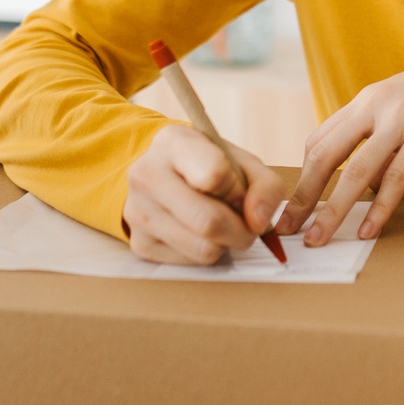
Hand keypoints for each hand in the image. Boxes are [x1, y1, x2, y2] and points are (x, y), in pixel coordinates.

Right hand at [122, 125, 283, 264]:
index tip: (241, 193)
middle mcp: (147, 174)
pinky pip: (190, 262)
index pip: (214, 174)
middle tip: (245, 223)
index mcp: (174, 142)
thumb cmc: (209, 166)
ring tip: (219, 223)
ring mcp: (137, 210)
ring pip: (203, 249)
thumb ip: (265, 186)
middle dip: (241, 230)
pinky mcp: (139, 243)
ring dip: (224, 244)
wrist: (165, 174)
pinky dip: (206, 252)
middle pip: (209, 222)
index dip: (238, 191)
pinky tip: (198, 232)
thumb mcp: (242, 162)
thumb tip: (259, 223)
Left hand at [277, 60, 403, 245]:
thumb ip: (373, 143)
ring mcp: (400, 121)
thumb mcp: (393, 110)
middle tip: (286, 227)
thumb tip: (364, 189)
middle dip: (303, 195)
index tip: (294, 206)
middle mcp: (374, 109)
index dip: (303, 177)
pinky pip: (398, 178)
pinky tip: (367, 230)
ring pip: (357, 171)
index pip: (318, 141)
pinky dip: (380, 208)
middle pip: (326, 155)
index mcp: (361, 103)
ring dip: (333, 209)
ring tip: (318, 237)